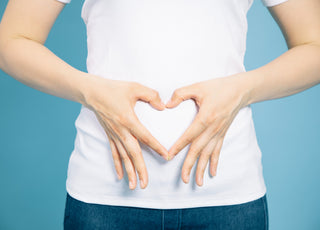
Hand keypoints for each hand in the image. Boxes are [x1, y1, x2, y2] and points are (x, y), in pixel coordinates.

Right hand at [84, 74, 168, 189]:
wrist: (92, 92)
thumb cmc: (114, 89)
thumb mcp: (134, 87)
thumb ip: (151, 95)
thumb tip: (163, 106)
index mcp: (128, 119)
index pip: (145, 137)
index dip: (156, 147)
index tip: (166, 156)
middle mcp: (121, 131)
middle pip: (133, 153)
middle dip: (140, 169)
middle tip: (145, 184)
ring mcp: (114, 135)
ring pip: (123, 157)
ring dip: (129, 171)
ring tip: (134, 185)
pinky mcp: (109, 135)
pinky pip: (114, 153)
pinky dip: (118, 164)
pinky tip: (120, 175)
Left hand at [165, 73, 250, 185]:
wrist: (240, 90)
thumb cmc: (218, 87)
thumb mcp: (198, 87)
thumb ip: (180, 94)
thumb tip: (167, 104)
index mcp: (205, 117)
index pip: (189, 135)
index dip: (178, 146)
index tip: (169, 156)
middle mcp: (213, 129)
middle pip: (199, 150)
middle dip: (190, 165)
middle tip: (183, 179)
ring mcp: (219, 133)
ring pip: (209, 154)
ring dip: (202, 168)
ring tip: (197, 182)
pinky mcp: (223, 133)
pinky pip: (218, 150)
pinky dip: (215, 162)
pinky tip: (213, 173)